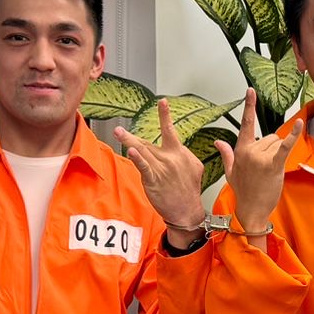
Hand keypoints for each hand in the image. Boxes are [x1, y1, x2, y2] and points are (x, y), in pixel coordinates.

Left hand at [115, 99, 207, 244]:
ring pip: (143, 151)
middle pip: (147, 143)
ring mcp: (162, 168)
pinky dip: (137, 158)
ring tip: (118, 132)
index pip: (170, 131)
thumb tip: (179, 150)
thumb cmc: (189, 191)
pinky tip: (131, 150)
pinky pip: (144, 167)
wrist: (188, 210)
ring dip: (129, 141)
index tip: (162, 102)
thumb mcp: (195, 168)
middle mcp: (171, 158)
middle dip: (132, 137)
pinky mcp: (154, 180)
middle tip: (119, 129)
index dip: (165, 115)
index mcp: (180, 153)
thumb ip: (185, 156)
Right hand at [213, 88, 300, 236]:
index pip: (245, 124)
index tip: (251, 91)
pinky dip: (293, 135)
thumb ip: (226, 153)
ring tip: (270, 173)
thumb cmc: (243, 192)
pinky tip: (299, 124)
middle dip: (271, 150)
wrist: (251, 211)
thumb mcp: (231, 172)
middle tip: (265, 170)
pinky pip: (285, 146)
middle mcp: (249, 151)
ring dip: (278, 156)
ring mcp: (260, 157)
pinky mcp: (273, 164)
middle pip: (269, 137)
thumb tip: (217, 142)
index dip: (249, 106)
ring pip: (278, 144)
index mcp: (240, 150)